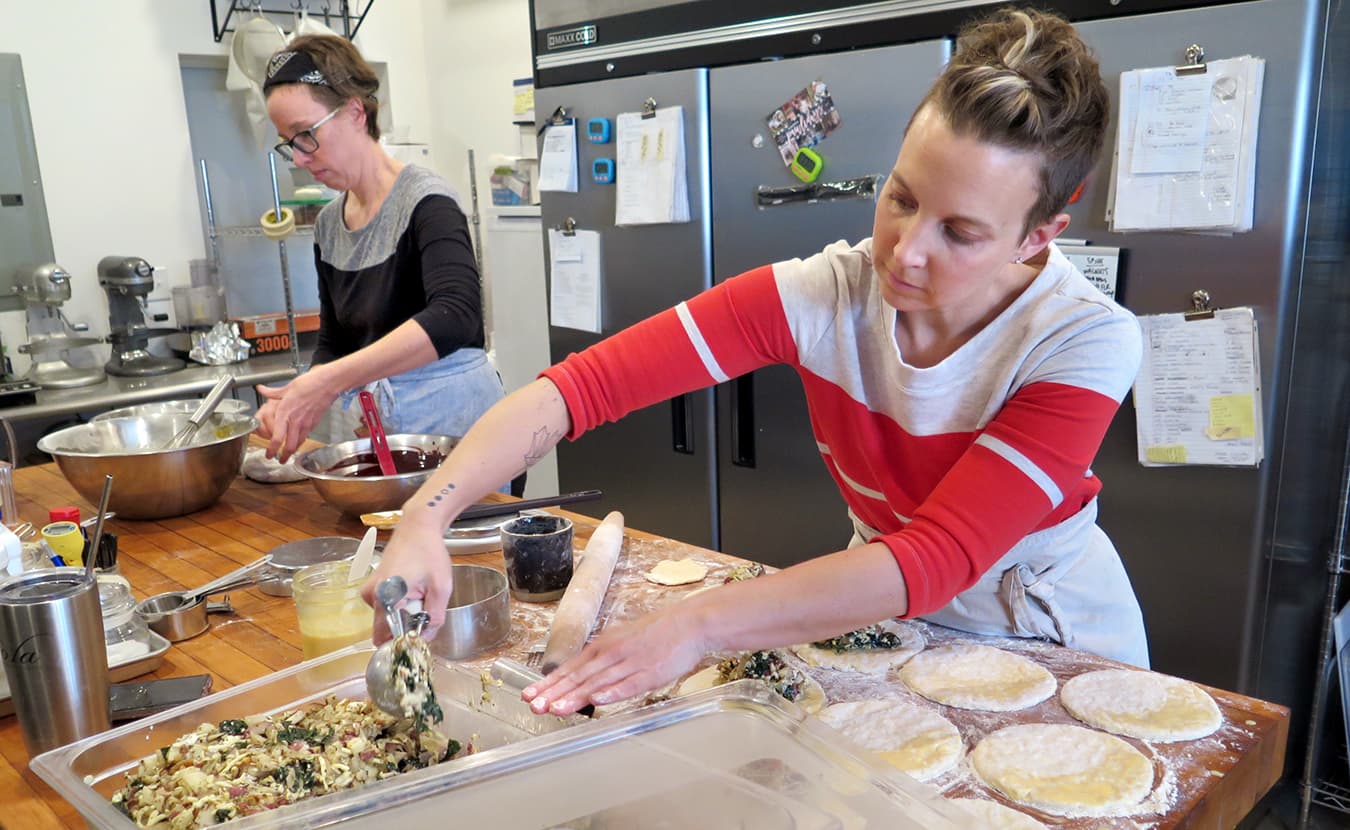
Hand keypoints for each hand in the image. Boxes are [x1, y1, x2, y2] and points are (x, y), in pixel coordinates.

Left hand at [254, 368, 338, 460]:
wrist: (329, 383)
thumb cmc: (310, 383)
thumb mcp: (287, 386)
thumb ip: (272, 392)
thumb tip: (261, 389)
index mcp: (285, 412)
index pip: (277, 438)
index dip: (272, 450)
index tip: (268, 454)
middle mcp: (295, 420)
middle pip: (289, 446)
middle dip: (283, 456)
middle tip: (279, 460)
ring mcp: (306, 423)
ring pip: (299, 444)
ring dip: (292, 452)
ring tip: (288, 455)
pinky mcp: (314, 423)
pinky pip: (306, 436)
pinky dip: (300, 442)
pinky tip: (298, 441)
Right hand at [361, 513, 453, 641]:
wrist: (417, 527)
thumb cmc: (429, 553)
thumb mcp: (441, 588)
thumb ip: (434, 617)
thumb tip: (425, 639)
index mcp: (386, 597)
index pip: (390, 637)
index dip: (408, 637)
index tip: (422, 630)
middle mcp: (371, 597)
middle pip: (388, 629)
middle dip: (407, 624)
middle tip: (423, 603)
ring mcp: (369, 593)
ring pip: (388, 619)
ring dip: (404, 614)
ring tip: (418, 592)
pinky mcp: (371, 589)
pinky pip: (386, 608)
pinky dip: (400, 605)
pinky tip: (411, 588)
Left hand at [521, 603, 709, 714]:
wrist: (689, 623)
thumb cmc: (657, 634)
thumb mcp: (622, 641)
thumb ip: (603, 660)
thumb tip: (582, 677)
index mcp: (603, 647)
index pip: (570, 668)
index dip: (549, 683)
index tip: (529, 695)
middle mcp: (612, 654)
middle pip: (578, 676)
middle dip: (554, 692)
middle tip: (533, 705)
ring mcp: (630, 664)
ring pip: (598, 682)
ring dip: (575, 696)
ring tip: (555, 709)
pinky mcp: (650, 673)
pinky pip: (628, 685)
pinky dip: (612, 693)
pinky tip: (597, 702)